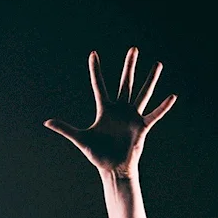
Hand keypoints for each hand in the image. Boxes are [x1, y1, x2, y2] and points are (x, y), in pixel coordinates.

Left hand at [44, 48, 175, 177]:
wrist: (112, 168)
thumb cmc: (97, 154)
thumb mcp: (80, 139)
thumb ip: (65, 129)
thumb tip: (46, 122)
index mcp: (104, 109)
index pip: (99, 85)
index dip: (96, 70)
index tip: (94, 53)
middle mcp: (120, 109)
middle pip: (125, 83)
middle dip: (129, 66)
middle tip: (133, 49)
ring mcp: (132, 116)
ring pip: (142, 93)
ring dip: (150, 80)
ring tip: (158, 64)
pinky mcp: (142, 127)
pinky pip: (154, 115)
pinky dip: (163, 107)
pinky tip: (172, 96)